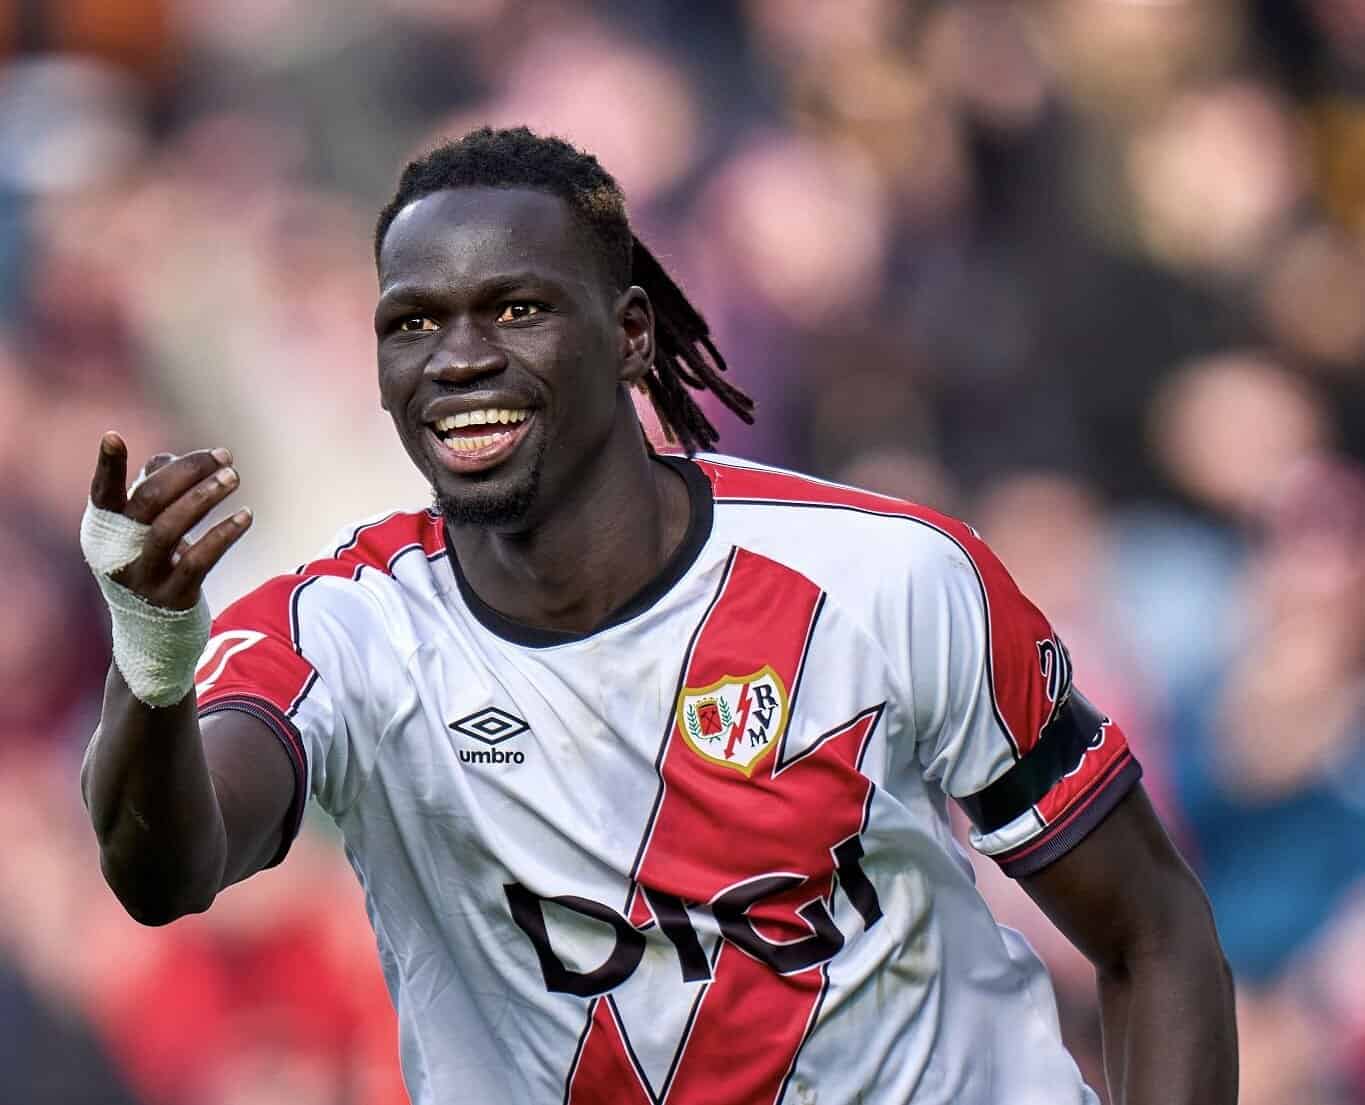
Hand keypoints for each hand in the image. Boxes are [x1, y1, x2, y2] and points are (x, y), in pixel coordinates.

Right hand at [89, 431, 251, 610]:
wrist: (150, 637)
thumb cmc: (151, 568)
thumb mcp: (142, 533)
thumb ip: (153, 491)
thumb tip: (171, 459)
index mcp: (106, 530)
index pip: (103, 494)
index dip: (106, 467)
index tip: (112, 436)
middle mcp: (118, 552)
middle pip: (147, 501)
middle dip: (187, 471)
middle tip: (224, 456)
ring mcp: (144, 577)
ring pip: (170, 529)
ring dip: (205, 497)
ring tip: (234, 476)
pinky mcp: (173, 598)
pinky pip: (198, 562)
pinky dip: (223, 535)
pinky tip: (246, 516)